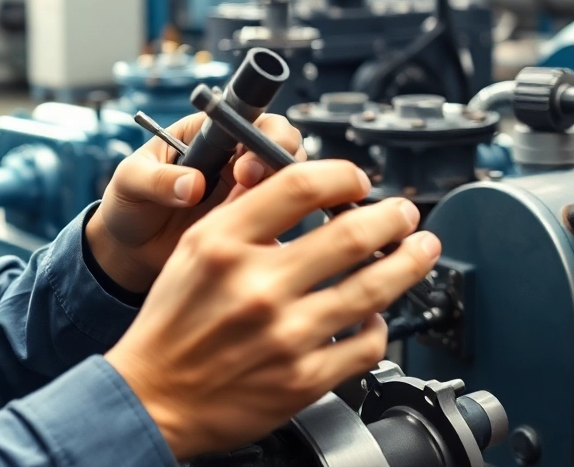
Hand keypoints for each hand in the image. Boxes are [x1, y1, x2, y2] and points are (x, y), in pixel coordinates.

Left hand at [87, 111, 304, 292]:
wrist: (130, 250)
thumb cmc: (127, 204)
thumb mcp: (130, 182)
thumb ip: (158, 179)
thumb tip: (192, 185)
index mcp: (206, 133)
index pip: (247, 116)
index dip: (258, 133)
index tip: (243, 166)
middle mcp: (233, 155)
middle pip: (278, 141)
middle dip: (278, 158)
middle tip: (250, 183)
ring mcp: (244, 188)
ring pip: (286, 177)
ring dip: (280, 190)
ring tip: (246, 212)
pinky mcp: (250, 218)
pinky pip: (279, 213)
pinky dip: (278, 220)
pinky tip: (257, 234)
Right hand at [103, 161, 439, 460]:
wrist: (153, 397)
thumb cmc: (171, 324)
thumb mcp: (191, 250)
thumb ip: (238, 212)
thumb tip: (280, 175)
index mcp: (223, 244)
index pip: (300, 186)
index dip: (344, 176)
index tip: (358, 181)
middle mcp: (256, 286)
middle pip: (352, 234)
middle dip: (393, 217)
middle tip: (404, 214)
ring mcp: (285, 335)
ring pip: (373, 288)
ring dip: (409, 263)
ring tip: (421, 250)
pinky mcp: (304, 380)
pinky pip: (366, 345)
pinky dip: (380, 325)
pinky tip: (377, 313)